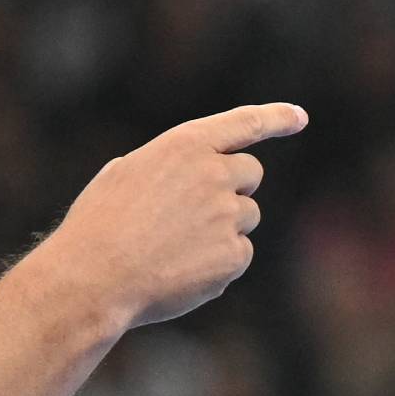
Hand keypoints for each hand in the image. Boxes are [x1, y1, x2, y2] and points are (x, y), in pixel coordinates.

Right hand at [46, 102, 308, 329]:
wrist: (94, 278)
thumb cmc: (98, 226)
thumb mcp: (125, 174)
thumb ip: (169, 166)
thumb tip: (191, 178)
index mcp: (185, 145)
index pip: (245, 123)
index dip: (277, 117)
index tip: (300, 117)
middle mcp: (214, 174)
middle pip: (250, 174)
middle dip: (233, 188)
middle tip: (197, 211)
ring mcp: (227, 215)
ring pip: (246, 217)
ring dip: (222, 228)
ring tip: (175, 246)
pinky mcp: (233, 256)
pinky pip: (239, 254)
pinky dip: (218, 263)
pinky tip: (181, 270)